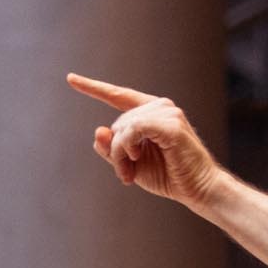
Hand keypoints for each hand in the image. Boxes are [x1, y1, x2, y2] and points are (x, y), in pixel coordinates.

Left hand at [69, 74, 224, 208]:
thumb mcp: (129, 163)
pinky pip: (134, 129)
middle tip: (125, 174)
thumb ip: (112, 148)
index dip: (94, 88)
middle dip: (116, 151)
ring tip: (129, 173)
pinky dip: (127, 147)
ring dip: (120, 153)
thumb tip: (98, 130)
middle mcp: (160, 106)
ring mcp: (167, 112)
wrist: (196, 189)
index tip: (70, 78)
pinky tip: (136, 158)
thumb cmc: (166, 175)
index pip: (119, 95)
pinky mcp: (171, 124)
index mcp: (151, 112)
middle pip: (117, 122)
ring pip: (123, 126)